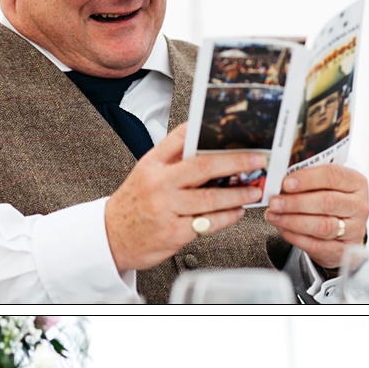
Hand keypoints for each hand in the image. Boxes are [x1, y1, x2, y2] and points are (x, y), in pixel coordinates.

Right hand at [104, 121, 266, 272]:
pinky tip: (236, 211)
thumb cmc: (134, 204)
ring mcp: (165, 208)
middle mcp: (158, 184)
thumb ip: (173, 161)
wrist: (111, 236)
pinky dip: (227, 217)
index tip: (231, 131)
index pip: (180, 138)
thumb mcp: (146, 174)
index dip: (206, 131)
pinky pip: (208, 223)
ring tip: (252, 190)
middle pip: (203, 167)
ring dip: (237, 194)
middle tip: (256, 160)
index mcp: (152, 164)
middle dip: (236, 162)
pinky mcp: (173, 232)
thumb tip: (209, 150)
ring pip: (210, 198)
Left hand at [265, 164, 368, 269]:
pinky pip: (317, 245)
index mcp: (356, 182)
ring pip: (323, 226)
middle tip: (274, 202)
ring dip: (293, 221)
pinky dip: (296, 237)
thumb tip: (278, 179)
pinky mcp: (344, 250)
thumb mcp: (323, 184)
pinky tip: (282, 228)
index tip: (285, 183)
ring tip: (273, 216)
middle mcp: (359, 206)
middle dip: (296, 202)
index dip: (307, 179)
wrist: (342, 228)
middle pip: (327, 202)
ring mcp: (355, 229)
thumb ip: (306, 179)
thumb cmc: (328, 199)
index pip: (333, 176)